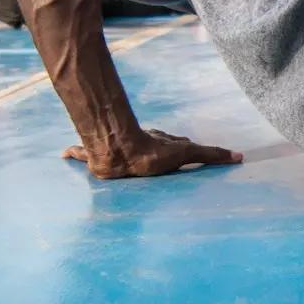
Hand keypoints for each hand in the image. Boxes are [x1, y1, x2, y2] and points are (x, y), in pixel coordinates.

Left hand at [64, 127, 242, 178]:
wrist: (119, 152)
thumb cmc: (151, 154)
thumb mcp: (186, 154)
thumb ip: (211, 156)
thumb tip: (239, 156)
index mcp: (156, 142)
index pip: (170, 143)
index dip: (176, 146)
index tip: (178, 152)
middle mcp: (135, 144)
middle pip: (141, 145)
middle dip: (144, 150)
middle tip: (144, 160)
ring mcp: (117, 151)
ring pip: (113, 150)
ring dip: (108, 152)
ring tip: (104, 161)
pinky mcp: (94, 158)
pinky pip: (81, 154)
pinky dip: (73, 153)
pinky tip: (63, 154)